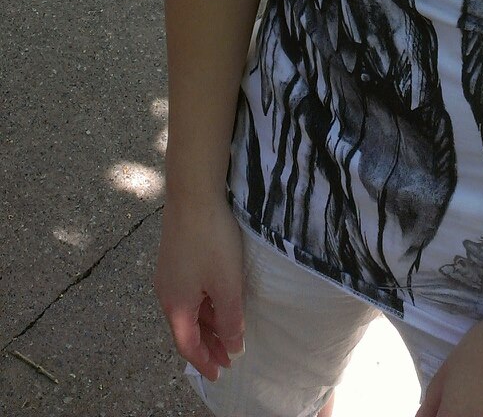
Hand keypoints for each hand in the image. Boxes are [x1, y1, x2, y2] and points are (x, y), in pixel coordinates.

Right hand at [155, 196, 245, 381]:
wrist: (192, 194)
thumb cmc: (211, 240)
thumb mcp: (226, 284)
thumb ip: (230, 318)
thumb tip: (232, 346)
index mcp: (175, 305)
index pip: (187, 345)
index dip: (204, 361)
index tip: (219, 374)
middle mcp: (165, 292)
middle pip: (186, 329)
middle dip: (207, 345)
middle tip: (227, 358)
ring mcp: (168, 273)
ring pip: (188, 309)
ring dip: (207, 324)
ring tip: (227, 333)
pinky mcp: (174, 257)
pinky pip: (189, 292)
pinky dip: (203, 305)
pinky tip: (217, 301)